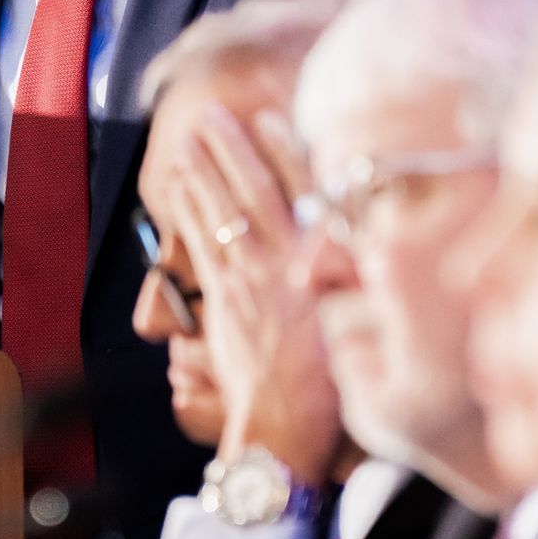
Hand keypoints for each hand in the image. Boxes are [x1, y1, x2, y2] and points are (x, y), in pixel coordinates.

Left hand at [172, 104, 341, 483]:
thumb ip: (353, 274)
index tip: (270, 118)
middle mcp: (288, 262)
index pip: (306, 192)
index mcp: (327, 264)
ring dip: (204, 169)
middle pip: (256, 190)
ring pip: (223, 209)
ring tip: (188, 137)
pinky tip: (176, 187)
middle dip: (234, 147)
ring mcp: (251, 278)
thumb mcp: (361, 321)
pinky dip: (188, 208)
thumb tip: (354, 237)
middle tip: (213, 114)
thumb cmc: (333, 383)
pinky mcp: (223, 298)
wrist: (291, 424)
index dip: (286, 151)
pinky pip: (201, 241)